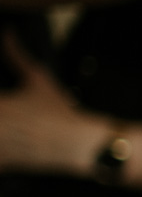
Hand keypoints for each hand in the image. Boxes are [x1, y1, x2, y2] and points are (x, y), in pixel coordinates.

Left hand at [0, 30, 106, 174]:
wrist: (79, 144)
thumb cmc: (61, 113)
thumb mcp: (39, 80)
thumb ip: (16, 55)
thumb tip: (8, 33)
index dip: (0, 101)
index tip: (6, 102)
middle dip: (0, 115)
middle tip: (10, 114)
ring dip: (1, 133)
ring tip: (10, 128)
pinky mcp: (2, 163)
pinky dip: (2, 154)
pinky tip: (10, 145)